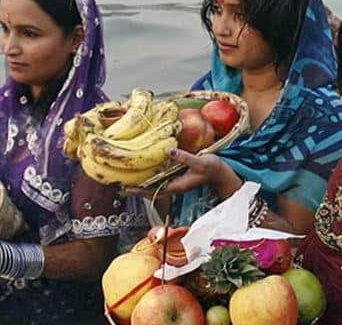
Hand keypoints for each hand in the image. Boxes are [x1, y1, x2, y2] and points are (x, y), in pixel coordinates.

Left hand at [127, 148, 241, 199]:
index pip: (154, 191)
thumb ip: (184, 157)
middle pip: (151, 188)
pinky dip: (152, 171)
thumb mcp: (199, 162)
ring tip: (127, 174)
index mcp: (177, 185)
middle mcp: (173, 184)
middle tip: (120, 181)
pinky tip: (145, 165)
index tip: (127, 188)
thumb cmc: (212, 168)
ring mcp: (175, 179)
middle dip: (136, 186)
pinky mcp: (177, 174)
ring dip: (142, 179)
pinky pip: (161, 175)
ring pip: (155, 182)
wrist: (221, 172)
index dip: (140, 191)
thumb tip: (168, 150)